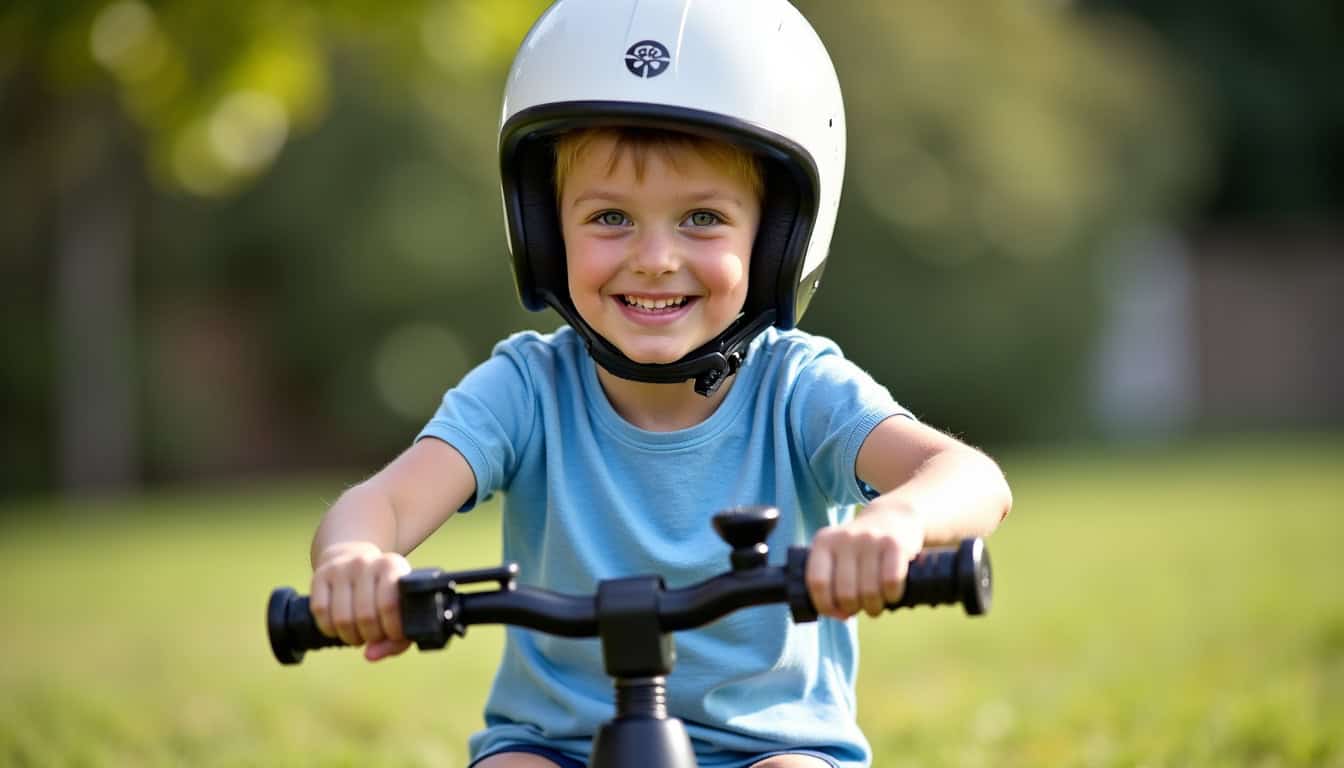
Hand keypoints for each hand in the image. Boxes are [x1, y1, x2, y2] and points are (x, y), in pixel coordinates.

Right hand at [310, 542, 412, 660]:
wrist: (354, 557)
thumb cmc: (383, 591)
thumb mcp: (400, 606)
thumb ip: (397, 639)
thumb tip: (370, 655)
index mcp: (392, 565)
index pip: (390, 605)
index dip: (391, 630)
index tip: (392, 636)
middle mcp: (365, 563)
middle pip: (365, 616)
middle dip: (371, 636)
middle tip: (373, 636)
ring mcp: (340, 567)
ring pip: (342, 618)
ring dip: (351, 637)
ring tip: (358, 635)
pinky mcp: (320, 574)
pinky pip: (320, 611)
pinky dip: (329, 629)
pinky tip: (338, 628)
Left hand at [806, 504, 924, 618]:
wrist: (894, 516)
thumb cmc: (861, 548)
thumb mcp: (838, 554)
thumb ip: (831, 582)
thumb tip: (841, 615)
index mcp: (823, 542)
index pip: (817, 583)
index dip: (826, 606)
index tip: (838, 613)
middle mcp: (845, 538)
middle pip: (845, 593)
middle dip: (854, 609)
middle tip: (861, 606)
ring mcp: (870, 539)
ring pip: (869, 592)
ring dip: (874, 607)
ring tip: (876, 603)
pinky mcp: (894, 544)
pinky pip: (890, 583)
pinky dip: (892, 596)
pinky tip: (892, 593)